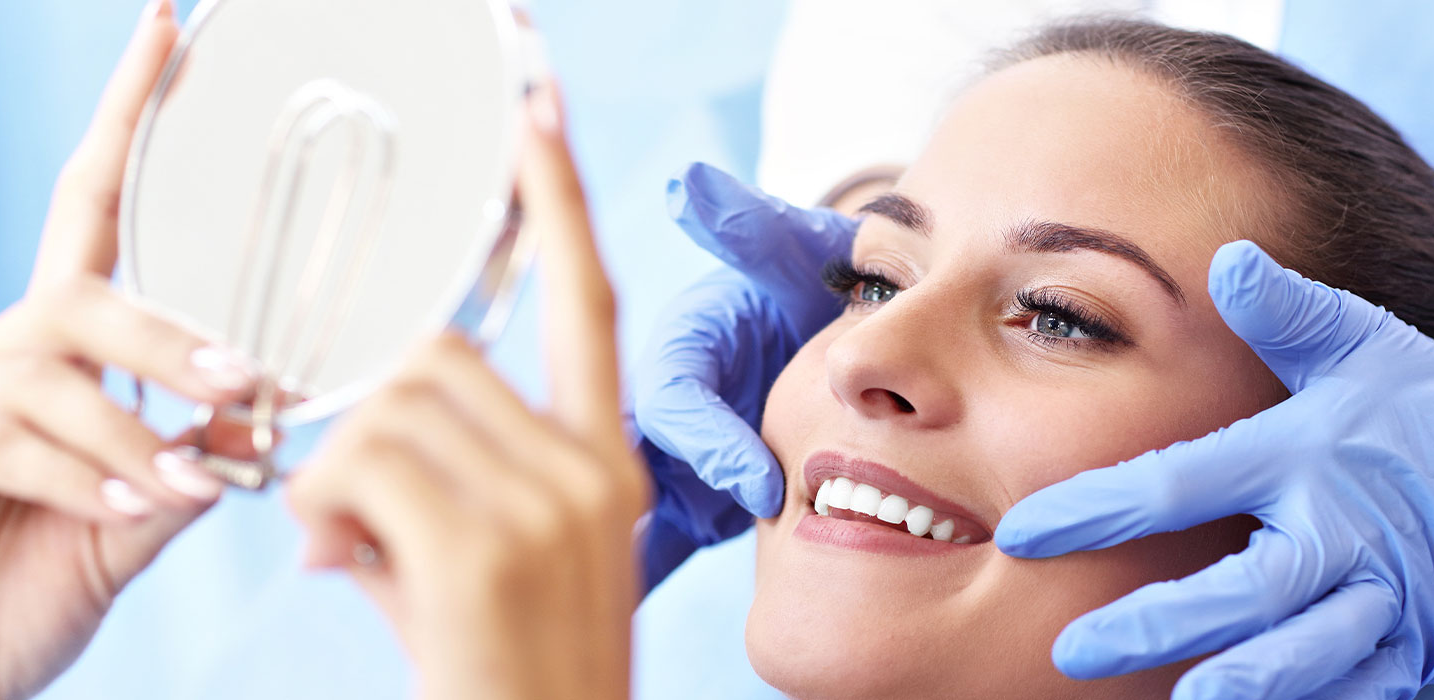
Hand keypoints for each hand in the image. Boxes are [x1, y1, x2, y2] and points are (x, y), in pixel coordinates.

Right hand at [0, 3, 262, 697]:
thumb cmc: (9, 598)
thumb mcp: (121, 533)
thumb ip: (178, 473)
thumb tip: (252, 422)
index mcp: (49, 357)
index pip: (90, 211)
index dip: (127, 117)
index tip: (170, 26)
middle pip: (82, 292)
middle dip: (169, 336)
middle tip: (249, 379)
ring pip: (48, 365)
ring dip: (135, 422)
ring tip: (197, 476)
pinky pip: (1, 437)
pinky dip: (81, 470)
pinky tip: (131, 503)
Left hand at [287, 78, 648, 699]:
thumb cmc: (511, 679)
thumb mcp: (499, 568)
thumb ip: (441, 482)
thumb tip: (329, 461)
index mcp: (605, 460)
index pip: (586, 301)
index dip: (557, 201)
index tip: (536, 109)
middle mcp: (590, 467)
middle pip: (436, 356)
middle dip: (367, 417)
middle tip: (345, 507)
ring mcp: (546, 504)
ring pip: (387, 407)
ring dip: (335, 471)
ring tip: (347, 548)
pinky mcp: (484, 548)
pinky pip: (357, 464)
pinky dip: (320, 509)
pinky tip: (338, 564)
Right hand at [630, 163, 854, 581]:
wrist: (822, 325)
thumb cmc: (804, 284)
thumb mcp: (787, 253)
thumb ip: (752, 228)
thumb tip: (694, 188)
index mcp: (680, 348)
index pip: (677, 398)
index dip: (711, 441)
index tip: (761, 483)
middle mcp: (661, 405)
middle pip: (632, 464)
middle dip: (643, 520)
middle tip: (666, 575)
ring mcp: (667, 459)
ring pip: (626, 512)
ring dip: (623, 559)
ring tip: (612, 615)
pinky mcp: (683, 501)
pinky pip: (650, 543)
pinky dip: (635, 579)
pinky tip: (612, 630)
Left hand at [996, 241, 1433, 699]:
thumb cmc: (1427, 396)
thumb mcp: (1361, 340)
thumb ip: (1287, 310)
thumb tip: (1226, 258)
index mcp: (1308, 452)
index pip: (1185, 482)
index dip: (1100, 507)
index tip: (1023, 529)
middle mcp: (1345, 528)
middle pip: (1246, 588)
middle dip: (1160, 624)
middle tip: (1074, 650)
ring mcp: (1388, 594)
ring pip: (1310, 651)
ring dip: (1248, 681)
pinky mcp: (1419, 642)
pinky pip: (1364, 688)